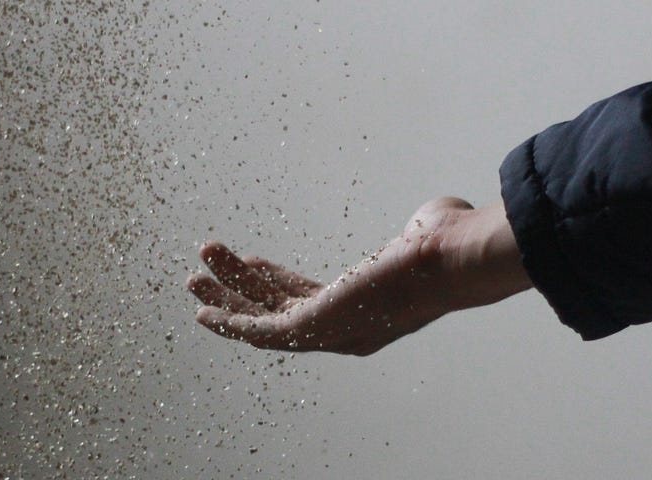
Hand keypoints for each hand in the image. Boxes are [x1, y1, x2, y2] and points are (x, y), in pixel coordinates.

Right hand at [187, 197, 531, 355]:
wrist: (457, 258)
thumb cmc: (450, 244)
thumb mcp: (426, 232)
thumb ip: (417, 228)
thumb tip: (426, 220)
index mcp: (368, 306)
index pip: (310, 298)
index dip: (276, 281)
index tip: (253, 262)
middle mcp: (347, 328)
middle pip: (279, 312)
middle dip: (241, 293)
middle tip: (208, 274)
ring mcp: (331, 332)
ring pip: (264, 318)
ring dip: (226, 296)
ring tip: (193, 273)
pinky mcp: (317, 327)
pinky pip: (260, 329)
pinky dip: (229, 318)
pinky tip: (203, 305)